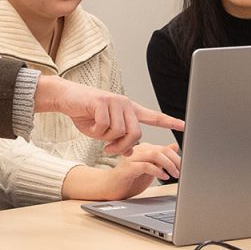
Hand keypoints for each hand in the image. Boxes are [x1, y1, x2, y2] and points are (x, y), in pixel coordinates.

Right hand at [34, 75, 184, 154]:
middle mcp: (125, 104)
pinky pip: (104, 127)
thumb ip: (119, 139)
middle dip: (122, 146)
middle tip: (110, 150)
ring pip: (119, 131)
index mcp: (129, 110)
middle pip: (135, 133)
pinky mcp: (102, 101)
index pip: (153, 116)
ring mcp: (115, 101)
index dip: (168, 122)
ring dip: (107, 139)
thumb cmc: (86, 114)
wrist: (67, 98)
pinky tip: (91, 125)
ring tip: (98, 136)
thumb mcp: (104, 132)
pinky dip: (96, 132)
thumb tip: (131, 151)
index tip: (184, 125)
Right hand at [61, 143, 181, 200]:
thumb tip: (175, 147)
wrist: (108, 188)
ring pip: (155, 154)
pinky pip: (146, 165)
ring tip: (174, 174)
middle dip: (176, 160)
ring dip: (169, 165)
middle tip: (181, 171)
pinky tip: (163, 176)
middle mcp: (138, 150)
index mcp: (144, 149)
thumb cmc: (128, 180)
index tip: (185, 167)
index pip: (165, 148)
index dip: (177, 157)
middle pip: (162, 149)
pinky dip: (157, 170)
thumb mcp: (150, 169)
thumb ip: (161, 158)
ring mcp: (132, 158)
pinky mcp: (128, 168)